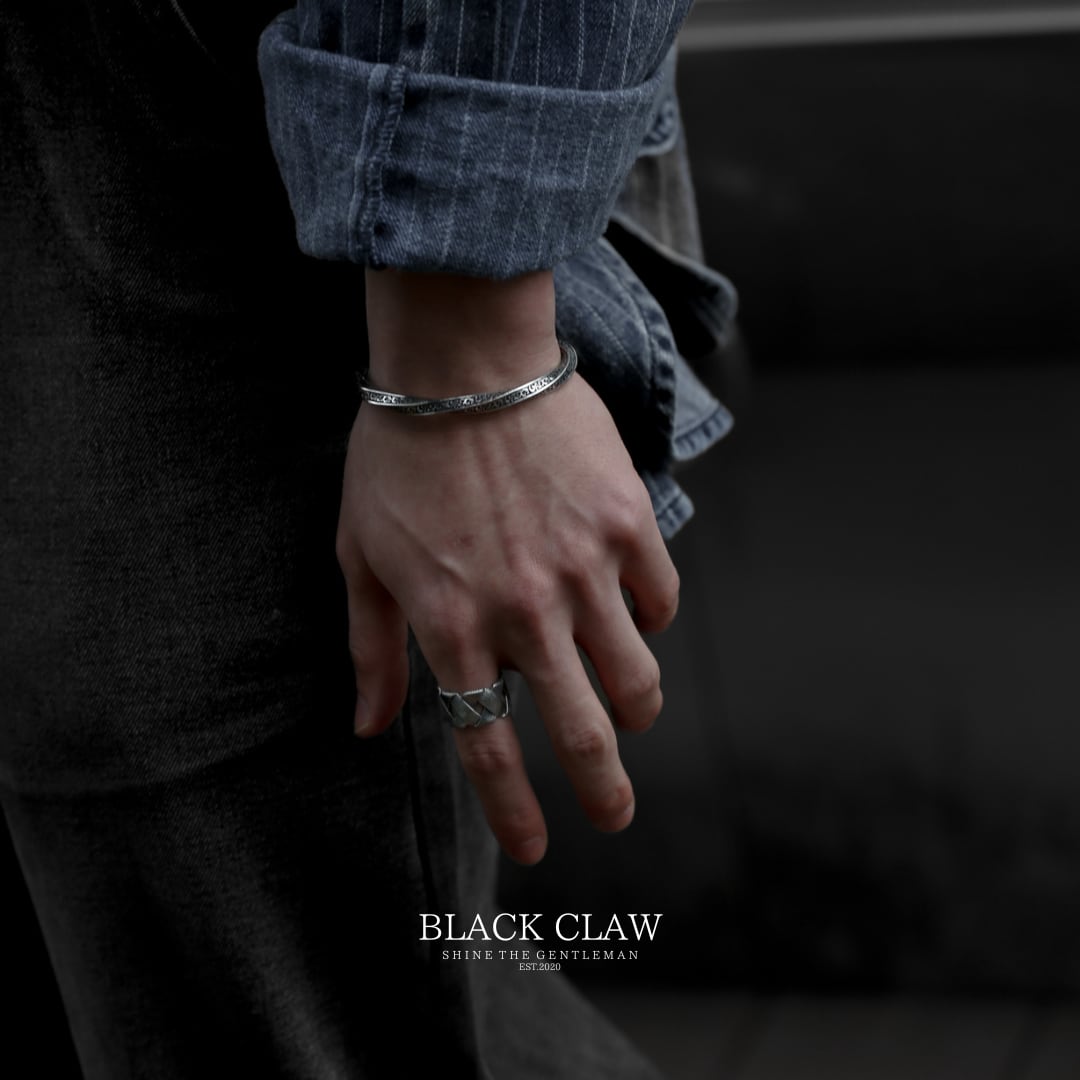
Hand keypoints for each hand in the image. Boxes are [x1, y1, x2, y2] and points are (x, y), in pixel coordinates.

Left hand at [335, 271, 679, 864]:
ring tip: (631, 714)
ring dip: (636, 712)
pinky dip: (650, 622)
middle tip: (616, 818)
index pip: (488, 747)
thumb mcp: (361, 555)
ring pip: (637, 680)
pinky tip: (634, 613)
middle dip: (606, 795)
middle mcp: (524, 613)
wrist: (462, 360)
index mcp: (452, 626)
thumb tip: (370, 730)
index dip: (514, 812)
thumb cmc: (399, 455)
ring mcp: (584, 570)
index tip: (535, 848)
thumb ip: (372, 649)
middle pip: (583, 737)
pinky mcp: (628, 525)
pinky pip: (660, 601)